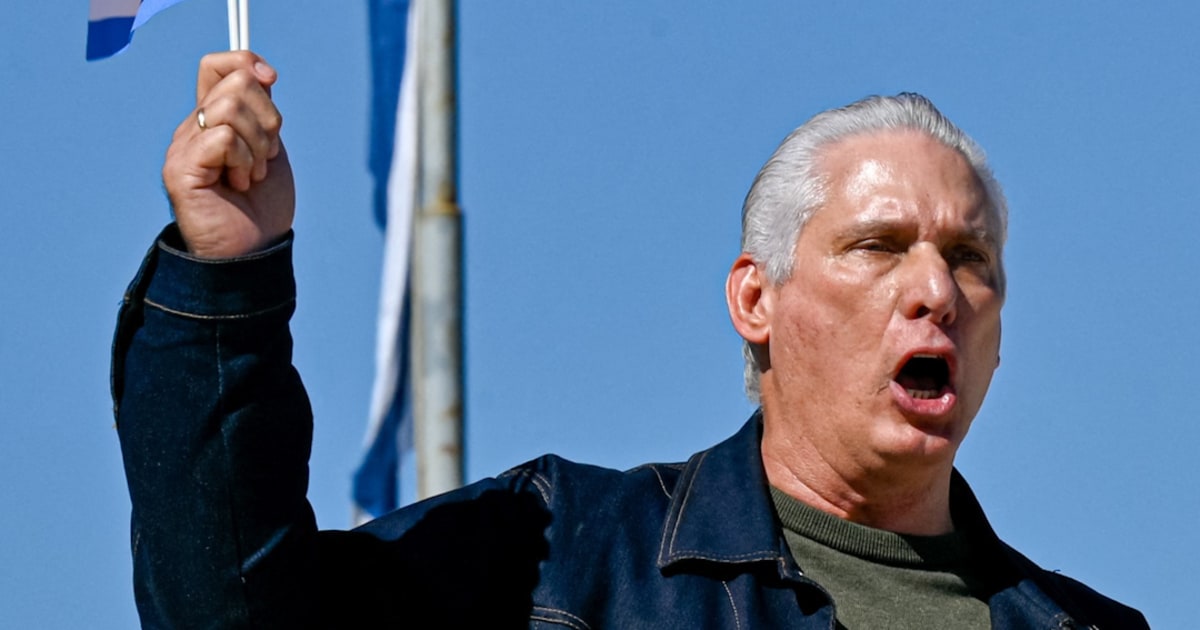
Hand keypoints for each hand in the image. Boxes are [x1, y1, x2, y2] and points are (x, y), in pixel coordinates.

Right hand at [163, 51, 294, 258]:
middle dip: (268, 121)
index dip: (245, 63)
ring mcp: (183, 147)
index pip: (217, 66)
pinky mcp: (181, 169)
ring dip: (258, 147)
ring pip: (230, 108)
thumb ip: (262, 112)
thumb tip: (262, 73)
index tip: (271, 80)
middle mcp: (193, 128)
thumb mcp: (269, 148)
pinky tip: (239, 183)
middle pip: (236, 84)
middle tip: (265, 157)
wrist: (253, 251)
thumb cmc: (262, 206)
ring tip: (251, 175)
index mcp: (212, 120)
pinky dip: (244, 160)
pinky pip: (222, 138)